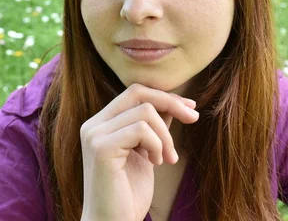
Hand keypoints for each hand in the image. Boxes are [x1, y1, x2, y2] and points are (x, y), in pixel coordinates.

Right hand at [79, 83, 198, 220]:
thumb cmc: (128, 194)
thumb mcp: (146, 153)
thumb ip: (153, 128)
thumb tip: (174, 103)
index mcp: (101, 124)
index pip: (134, 93)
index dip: (164, 96)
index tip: (190, 109)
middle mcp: (93, 125)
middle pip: (137, 92)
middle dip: (170, 102)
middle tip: (193, 118)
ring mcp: (95, 135)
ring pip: (144, 112)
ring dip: (165, 136)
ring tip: (166, 159)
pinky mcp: (101, 148)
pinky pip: (140, 130)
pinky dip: (157, 145)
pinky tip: (156, 163)